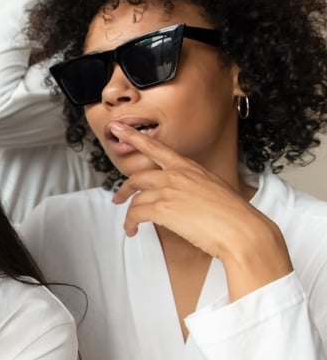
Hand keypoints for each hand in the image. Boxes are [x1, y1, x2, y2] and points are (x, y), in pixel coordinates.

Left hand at [109, 123, 291, 299]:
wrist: (242, 229)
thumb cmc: (234, 213)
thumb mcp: (213, 188)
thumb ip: (193, 186)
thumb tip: (184, 195)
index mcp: (188, 167)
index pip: (155, 148)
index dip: (133, 137)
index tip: (118, 129)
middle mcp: (175, 175)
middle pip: (138, 177)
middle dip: (124, 188)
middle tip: (118, 196)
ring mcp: (167, 190)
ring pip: (135, 198)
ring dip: (129, 212)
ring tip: (129, 223)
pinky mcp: (161, 209)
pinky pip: (135, 214)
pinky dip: (130, 223)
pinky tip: (133, 230)